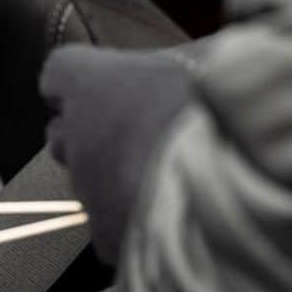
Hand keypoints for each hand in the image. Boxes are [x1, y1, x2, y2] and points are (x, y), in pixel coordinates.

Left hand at [39, 44, 195, 264]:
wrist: (232, 190)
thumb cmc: (217, 113)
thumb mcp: (206, 63)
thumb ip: (185, 59)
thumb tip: (196, 59)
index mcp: (91, 82)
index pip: (59, 71)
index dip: (76, 80)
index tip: (93, 85)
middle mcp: (78, 131)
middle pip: (63, 130)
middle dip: (89, 133)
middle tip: (132, 135)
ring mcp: (86, 185)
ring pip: (83, 179)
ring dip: (109, 178)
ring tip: (158, 178)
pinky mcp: (105, 233)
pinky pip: (108, 226)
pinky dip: (130, 223)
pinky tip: (169, 217)